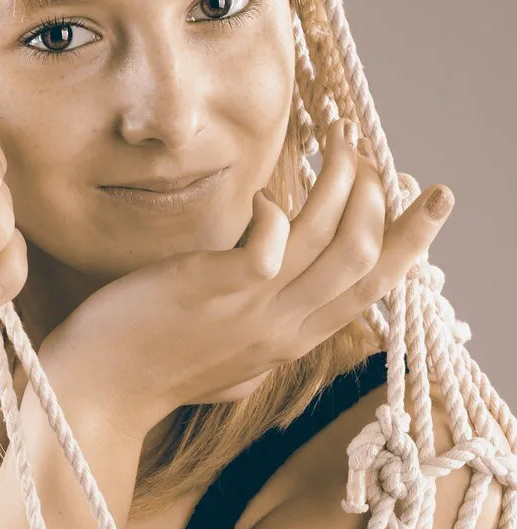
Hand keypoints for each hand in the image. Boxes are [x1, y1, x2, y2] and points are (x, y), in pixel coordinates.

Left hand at [37, 118, 454, 440]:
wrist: (101, 391)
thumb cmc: (160, 370)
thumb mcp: (229, 370)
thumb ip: (260, 348)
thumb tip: (275, 340)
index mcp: (293, 339)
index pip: (373, 288)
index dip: (409, 241)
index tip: (426, 199)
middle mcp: (285, 325)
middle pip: (365, 258)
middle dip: (383, 197)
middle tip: (365, 150)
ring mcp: (253, 308)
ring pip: (330, 240)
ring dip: (340, 181)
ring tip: (333, 137)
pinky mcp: (215, 287)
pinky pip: (270, 240)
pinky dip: (275, 208)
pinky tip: (259, 193)